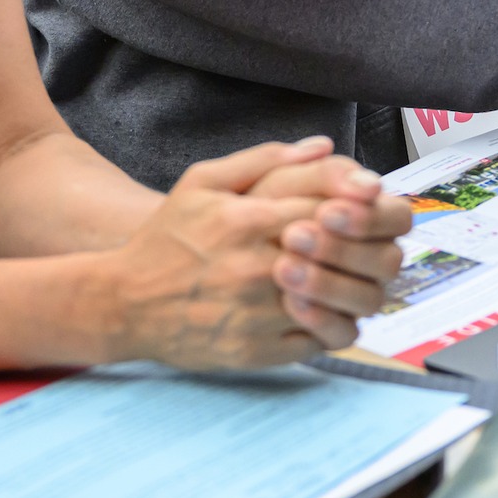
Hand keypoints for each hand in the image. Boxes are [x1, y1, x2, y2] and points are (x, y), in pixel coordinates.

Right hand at [98, 141, 386, 368]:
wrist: (125, 302)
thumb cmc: (167, 238)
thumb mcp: (202, 182)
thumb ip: (264, 159)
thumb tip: (323, 146)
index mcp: (246, 220)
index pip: (327, 206)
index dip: (358, 204)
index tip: (369, 203)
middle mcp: (256, 268)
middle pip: (338, 254)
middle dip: (363, 245)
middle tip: (372, 240)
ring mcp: (258, 314)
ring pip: (338, 302)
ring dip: (354, 287)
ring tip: (353, 274)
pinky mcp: (258, 351)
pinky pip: (319, 340)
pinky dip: (333, 323)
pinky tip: (326, 307)